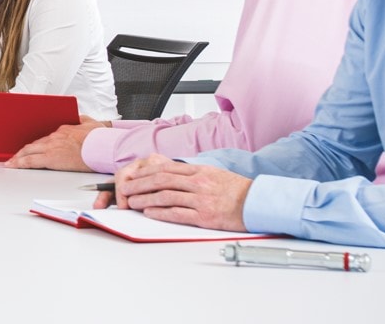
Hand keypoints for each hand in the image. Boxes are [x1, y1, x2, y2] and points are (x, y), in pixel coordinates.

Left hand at [5, 121, 107, 170]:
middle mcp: (54, 137)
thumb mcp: (91, 124)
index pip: (45, 138)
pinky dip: (19, 163)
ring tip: (11, 162)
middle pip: (34, 144)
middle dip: (23, 151)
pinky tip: (14, 166)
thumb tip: (79, 118)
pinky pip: (30, 161)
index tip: (32, 148)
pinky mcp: (51, 158)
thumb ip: (82, 120)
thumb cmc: (99, 139)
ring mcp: (51, 147)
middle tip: (15, 156)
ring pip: (28, 151)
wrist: (102, 147)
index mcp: (63, 130)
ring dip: (18, 157)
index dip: (37, 144)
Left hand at [107, 153, 252, 230]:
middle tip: (125, 189)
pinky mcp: (205, 216)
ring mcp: (201, 200)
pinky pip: (177, 213)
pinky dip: (160, 213)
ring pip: (165, 196)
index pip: (165, 168)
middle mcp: (198, 183)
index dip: (145, 172)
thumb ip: (193, 173)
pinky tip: (149, 212)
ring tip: (132, 202)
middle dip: (139, 184)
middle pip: (160, 180)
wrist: (258, 203)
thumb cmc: (237, 190)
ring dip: (145, 199)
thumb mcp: (214, 173)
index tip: (133, 176)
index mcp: (199, 171)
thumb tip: (171, 174)